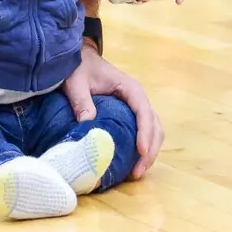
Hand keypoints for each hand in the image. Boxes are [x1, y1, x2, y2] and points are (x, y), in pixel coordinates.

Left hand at [59, 48, 162, 178]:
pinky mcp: (132, 115)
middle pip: (154, 125)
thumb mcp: (76, 82)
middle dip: (150, 150)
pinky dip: (144, 149)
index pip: (144, 112)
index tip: (140, 152)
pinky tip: (133, 163)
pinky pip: (145, 133)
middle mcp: (138, 98)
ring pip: (154, 131)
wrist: (81, 59)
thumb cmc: (79, 68)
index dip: (145, 133)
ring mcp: (137, 107)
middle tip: (137, 172)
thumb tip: (88, 123)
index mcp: (130, 88)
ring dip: (150, 152)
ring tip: (136, 172)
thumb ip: (81, 100)